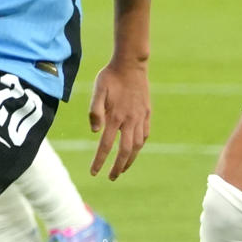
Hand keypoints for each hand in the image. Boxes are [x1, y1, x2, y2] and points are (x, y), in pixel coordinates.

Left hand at [86, 57, 149, 179]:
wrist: (131, 63)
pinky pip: (145, 134)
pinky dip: (140, 145)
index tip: (94, 173)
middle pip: (125, 151)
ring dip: (130, 160)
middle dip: (117, 167)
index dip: (100, 161)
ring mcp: (140, 117)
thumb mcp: (98, 90)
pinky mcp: (147, 113)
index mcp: (115, 116)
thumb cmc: (110, 76)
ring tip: (122, 169)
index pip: (106, 145)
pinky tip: (135, 149)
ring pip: (137, 145)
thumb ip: (95, 110)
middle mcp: (129, 120)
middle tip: (111, 178)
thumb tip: (94, 131)